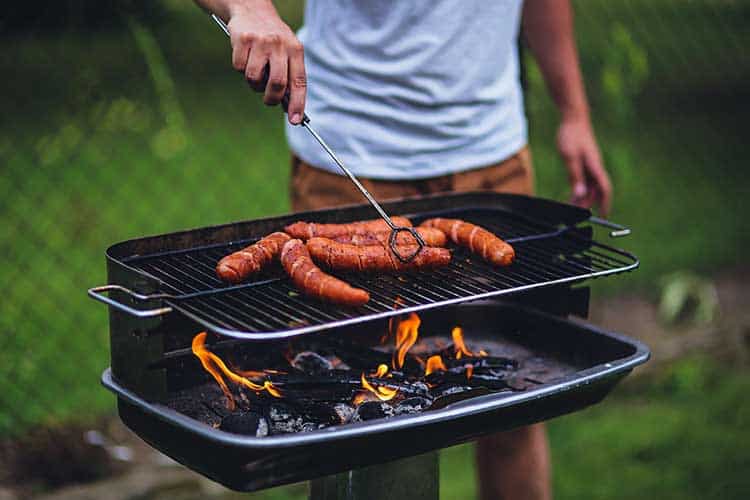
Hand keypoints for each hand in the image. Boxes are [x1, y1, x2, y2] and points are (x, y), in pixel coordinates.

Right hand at [227, 1, 305, 123]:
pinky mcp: (243, 39)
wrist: (251, 9)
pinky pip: (239, 68)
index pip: (299, 82)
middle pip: (277, 84)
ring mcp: (261, 42)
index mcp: (295, 49)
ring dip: (253, 82)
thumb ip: (289, 77)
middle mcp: (280, 45)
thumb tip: (288, 108)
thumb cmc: (271, 39)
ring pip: (254, 78)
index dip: (297, 103)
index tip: (295, 120)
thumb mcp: (286, 52)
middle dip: (272, 98)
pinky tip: (245, 55)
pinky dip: (240, 67)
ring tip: (256, 70)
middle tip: (269, 100)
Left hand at [556, 117, 611, 215]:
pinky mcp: (584, 163)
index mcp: (595, 167)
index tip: (603, 216)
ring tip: (572, 207)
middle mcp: (595, 168)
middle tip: (576, 214)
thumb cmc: (571, 135)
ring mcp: (590, 165)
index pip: (605, 189)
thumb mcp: (570, 157)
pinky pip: (584, 180)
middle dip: (588, 203)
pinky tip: (572, 195)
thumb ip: (575, 176)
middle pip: (596, 191)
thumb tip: (580, 194)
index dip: (605, 203)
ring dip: (583, 197)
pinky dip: (579, 189)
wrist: (573, 119)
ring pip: (590, 186)